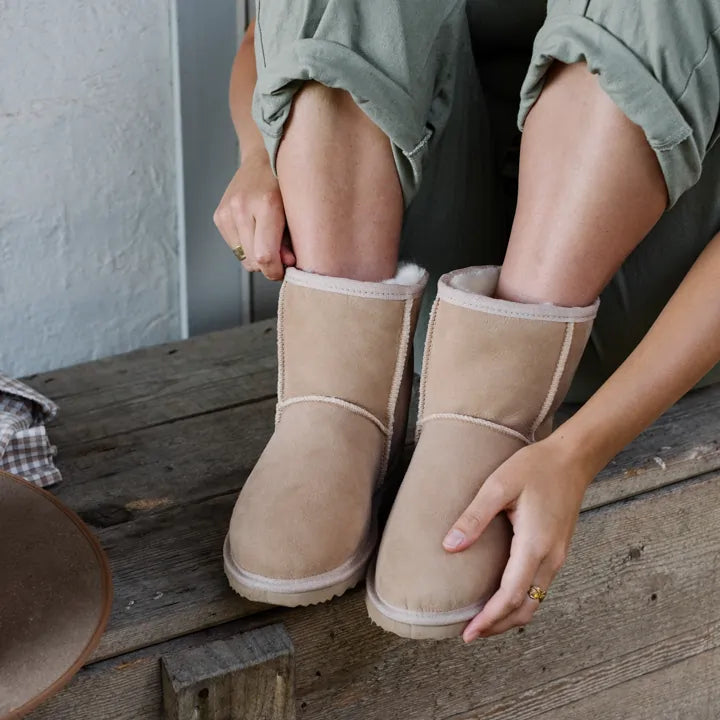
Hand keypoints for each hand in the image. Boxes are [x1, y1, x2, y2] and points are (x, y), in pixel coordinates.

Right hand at [213, 149, 294, 279]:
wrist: (262, 160)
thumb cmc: (286, 187)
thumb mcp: (296, 212)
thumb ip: (291, 242)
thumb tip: (285, 266)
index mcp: (267, 205)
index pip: (265, 255)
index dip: (275, 271)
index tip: (284, 271)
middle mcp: (242, 207)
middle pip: (253, 260)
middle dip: (268, 266)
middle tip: (280, 256)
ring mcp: (227, 212)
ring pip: (243, 258)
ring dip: (257, 257)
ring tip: (268, 239)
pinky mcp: (218, 216)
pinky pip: (235, 248)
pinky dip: (247, 247)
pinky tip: (256, 232)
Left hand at [442, 434, 592, 641]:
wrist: (573, 458)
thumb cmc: (535, 467)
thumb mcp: (498, 486)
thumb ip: (474, 517)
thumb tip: (450, 546)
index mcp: (535, 545)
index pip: (511, 596)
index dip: (489, 619)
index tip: (468, 633)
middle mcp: (550, 557)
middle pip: (526, 607)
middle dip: (498, 625)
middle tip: (470, 634)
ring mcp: (557, 555)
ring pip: (535, 600)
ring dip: (510, 615)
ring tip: (483, 619)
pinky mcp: (558, 550)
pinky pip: (539, 586)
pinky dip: (520, 600)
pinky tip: (502, 595)